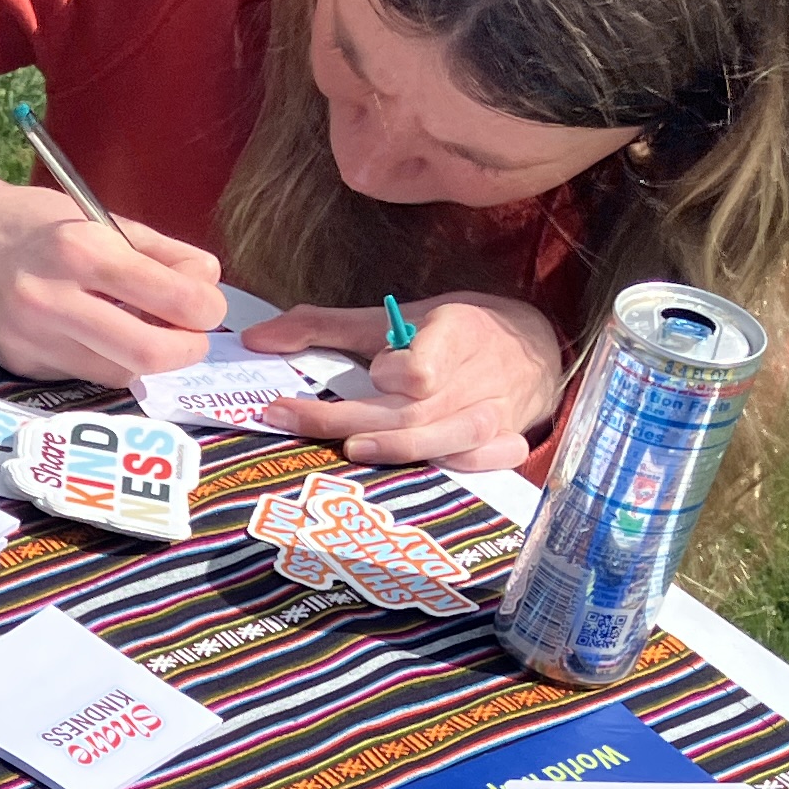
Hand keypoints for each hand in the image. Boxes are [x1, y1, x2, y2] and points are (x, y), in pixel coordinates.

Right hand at [0, 148, 230, 383]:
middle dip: (186, 350)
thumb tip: (208, 282)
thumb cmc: (29, 221)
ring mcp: (33, 339)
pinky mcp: (19, 364)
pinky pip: (84, 373)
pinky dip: (106, 359)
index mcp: (80, 250)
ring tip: (148, 331)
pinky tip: (98, 335)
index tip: (207, 305)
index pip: (170, 298)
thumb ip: (157, 251)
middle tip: (191, 337)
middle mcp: (54, 300)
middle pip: (149, 354)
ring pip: (119, 373)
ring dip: (146, 359)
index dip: (206, 308)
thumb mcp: (95, 216)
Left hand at [237, 293, 566, 469]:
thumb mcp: (393, 318)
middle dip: (346, 419)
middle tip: (288, 418)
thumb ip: (322, 326)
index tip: (373, 372)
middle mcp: (478, 377)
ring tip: (351, 450)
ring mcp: (496, 415)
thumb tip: (256, 340)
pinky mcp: (507, 443)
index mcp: (455, 333)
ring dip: (396, 450)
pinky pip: (479, 463)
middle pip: (411, 411)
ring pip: (444, 443)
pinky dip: (452, 469)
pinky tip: (419, 471)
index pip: (420, 369)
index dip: (394, 373)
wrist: (533, 345)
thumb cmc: (451, 332)